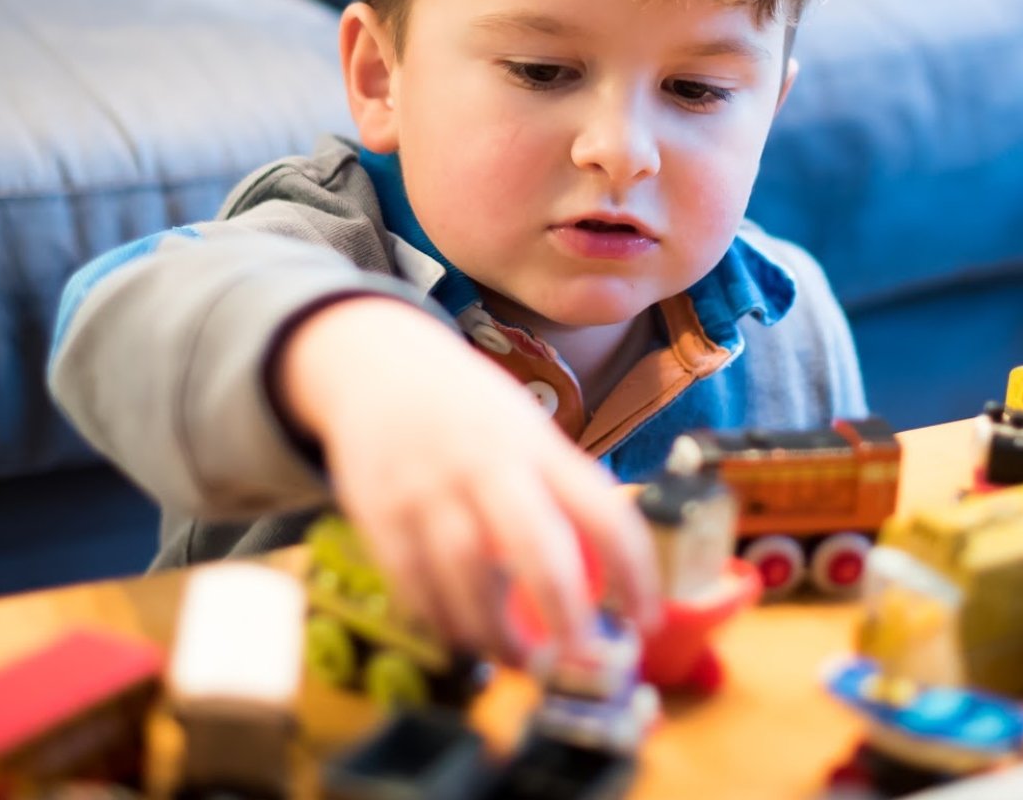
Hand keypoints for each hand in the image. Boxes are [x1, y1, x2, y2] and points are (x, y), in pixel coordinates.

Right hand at [277, 297, 660, 660]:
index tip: (646, 619)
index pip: (603, 512)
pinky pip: (413, 583)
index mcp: (537, 446)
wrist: (376, 362)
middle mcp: (487, 465)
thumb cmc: (467, 408)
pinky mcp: (380, 511)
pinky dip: (439, 620)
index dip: (633, 573)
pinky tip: (460, 634)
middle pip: (536, 548)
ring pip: (468, 577)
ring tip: (518, 660)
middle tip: (580, 660)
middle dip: (566, 615)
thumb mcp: (525, 429)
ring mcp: (430, 489)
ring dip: (496, 633)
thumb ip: (559, 490)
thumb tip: (605, 573)